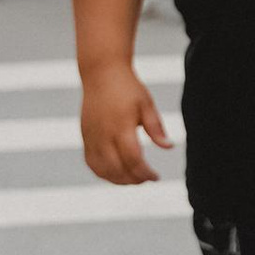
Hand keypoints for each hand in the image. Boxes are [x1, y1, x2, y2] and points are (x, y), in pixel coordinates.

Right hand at [81, 61, 170, 185]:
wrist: (101, 74)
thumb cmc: (128, 88)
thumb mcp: (147, 105)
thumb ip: (156, 128)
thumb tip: (169, 146)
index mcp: (121, 126)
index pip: (133, 159)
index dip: (145, 173)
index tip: (156, 177)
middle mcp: (103, 135)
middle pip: (117, 169)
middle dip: (133, 180)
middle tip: (147, 179)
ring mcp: (92, 137)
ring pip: (102, 169)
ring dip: (118, 180)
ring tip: (134, 179)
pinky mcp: (85, 137)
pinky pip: (91, 163)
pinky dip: (103, 173)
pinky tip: (117, 174)